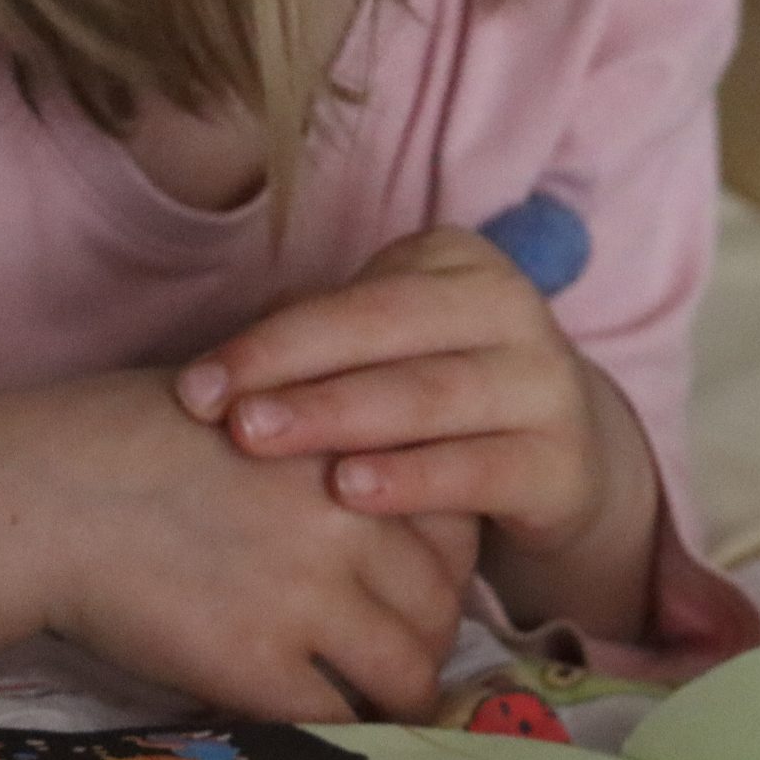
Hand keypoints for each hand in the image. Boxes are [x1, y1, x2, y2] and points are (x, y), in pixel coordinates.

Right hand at [31, 370, 468, 722]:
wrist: (35, 494)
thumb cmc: (127, 438)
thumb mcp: (255, 404)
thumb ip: (329, 444)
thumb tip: (389, 485)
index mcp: (353, 451)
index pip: (456, 527)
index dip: (445, 570)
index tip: (421, 589)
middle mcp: (350, 522)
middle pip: (441, 607)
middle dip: (429, 641)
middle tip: (404, 658)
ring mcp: (308, 595)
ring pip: (407, 672)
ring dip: (401, 697)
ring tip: (380, 703)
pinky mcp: (257, 662)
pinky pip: (340, 717)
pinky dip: (346, 730)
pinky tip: (329, 726)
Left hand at [174, 227, 661, 635]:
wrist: (560, 463)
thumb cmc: (438, 401)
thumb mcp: (388, 354)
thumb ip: (320, 345)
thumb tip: (213, 368)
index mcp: (463, 266)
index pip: (359, 299)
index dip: (274, 339)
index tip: (195, 388)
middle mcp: (515, 311)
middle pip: (394, 337)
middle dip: (298, 376)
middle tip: (224, 419)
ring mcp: (548, 387)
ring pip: (436, 397)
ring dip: (344, 419)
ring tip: (268, 444)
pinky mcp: (564, 464)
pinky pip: (482, 470)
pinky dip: (415, 480)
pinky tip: (353, 493)